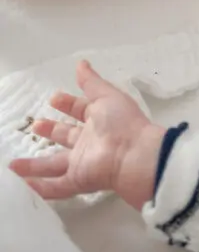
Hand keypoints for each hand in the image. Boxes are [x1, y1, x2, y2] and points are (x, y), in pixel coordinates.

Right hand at [7, 59, 163, 209]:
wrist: (134, 154)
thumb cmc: (122, 122)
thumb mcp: (106, 96)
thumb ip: (91, 82)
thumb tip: (80, 63)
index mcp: (98, 120)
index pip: (79, 111)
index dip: (67, 104)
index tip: (53, 98)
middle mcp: (89, 142)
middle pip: (65, 137)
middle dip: (50, 130)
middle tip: (35, 125)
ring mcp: (82, 163)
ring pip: (53, 165)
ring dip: (34, 166)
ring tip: (12, 165)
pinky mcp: (77, 180)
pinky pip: (55, 187)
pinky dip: (40, 189)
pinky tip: (23, 187)